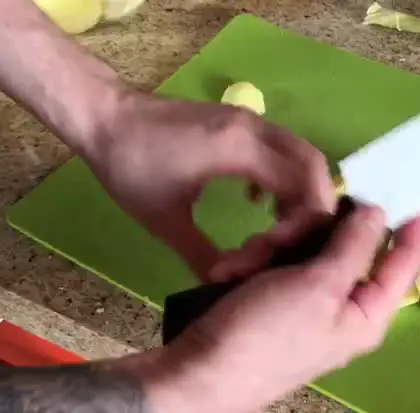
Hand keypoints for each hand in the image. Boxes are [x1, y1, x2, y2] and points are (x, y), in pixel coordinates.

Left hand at [80, 89, 335, 279]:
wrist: (103, 117)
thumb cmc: (130, 167)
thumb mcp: (164, 221)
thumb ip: (201, 255)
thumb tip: (227, 287)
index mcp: (240, 149)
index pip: (303, 184)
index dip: (307, 222)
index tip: (288, 252)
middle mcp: (254, 128)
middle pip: (314, 165)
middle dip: (315, 207)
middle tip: (298, 244)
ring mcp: (248, 120)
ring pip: (301, 153)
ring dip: (302, 191)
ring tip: (283, 229)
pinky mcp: (238, 120)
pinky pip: (281, 147)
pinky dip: (286, 175)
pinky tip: (260, 202)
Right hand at [171, 205, 419, 399]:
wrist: (199, 373)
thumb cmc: (266, 334)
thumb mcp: (317, 286)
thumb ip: (354, 246)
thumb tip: (379, 213)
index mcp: (366, 313)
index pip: (404, 263)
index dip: (408, 225)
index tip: (402, 186)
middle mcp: (340, 307)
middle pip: (342, 245)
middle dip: (306, 232)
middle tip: (280, 232)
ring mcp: (302, 304)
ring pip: (300, 249)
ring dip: (268, 248)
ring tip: (241, 265)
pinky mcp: (268, 300)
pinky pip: (270, 266)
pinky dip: (249, 265)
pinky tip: (227, 274)